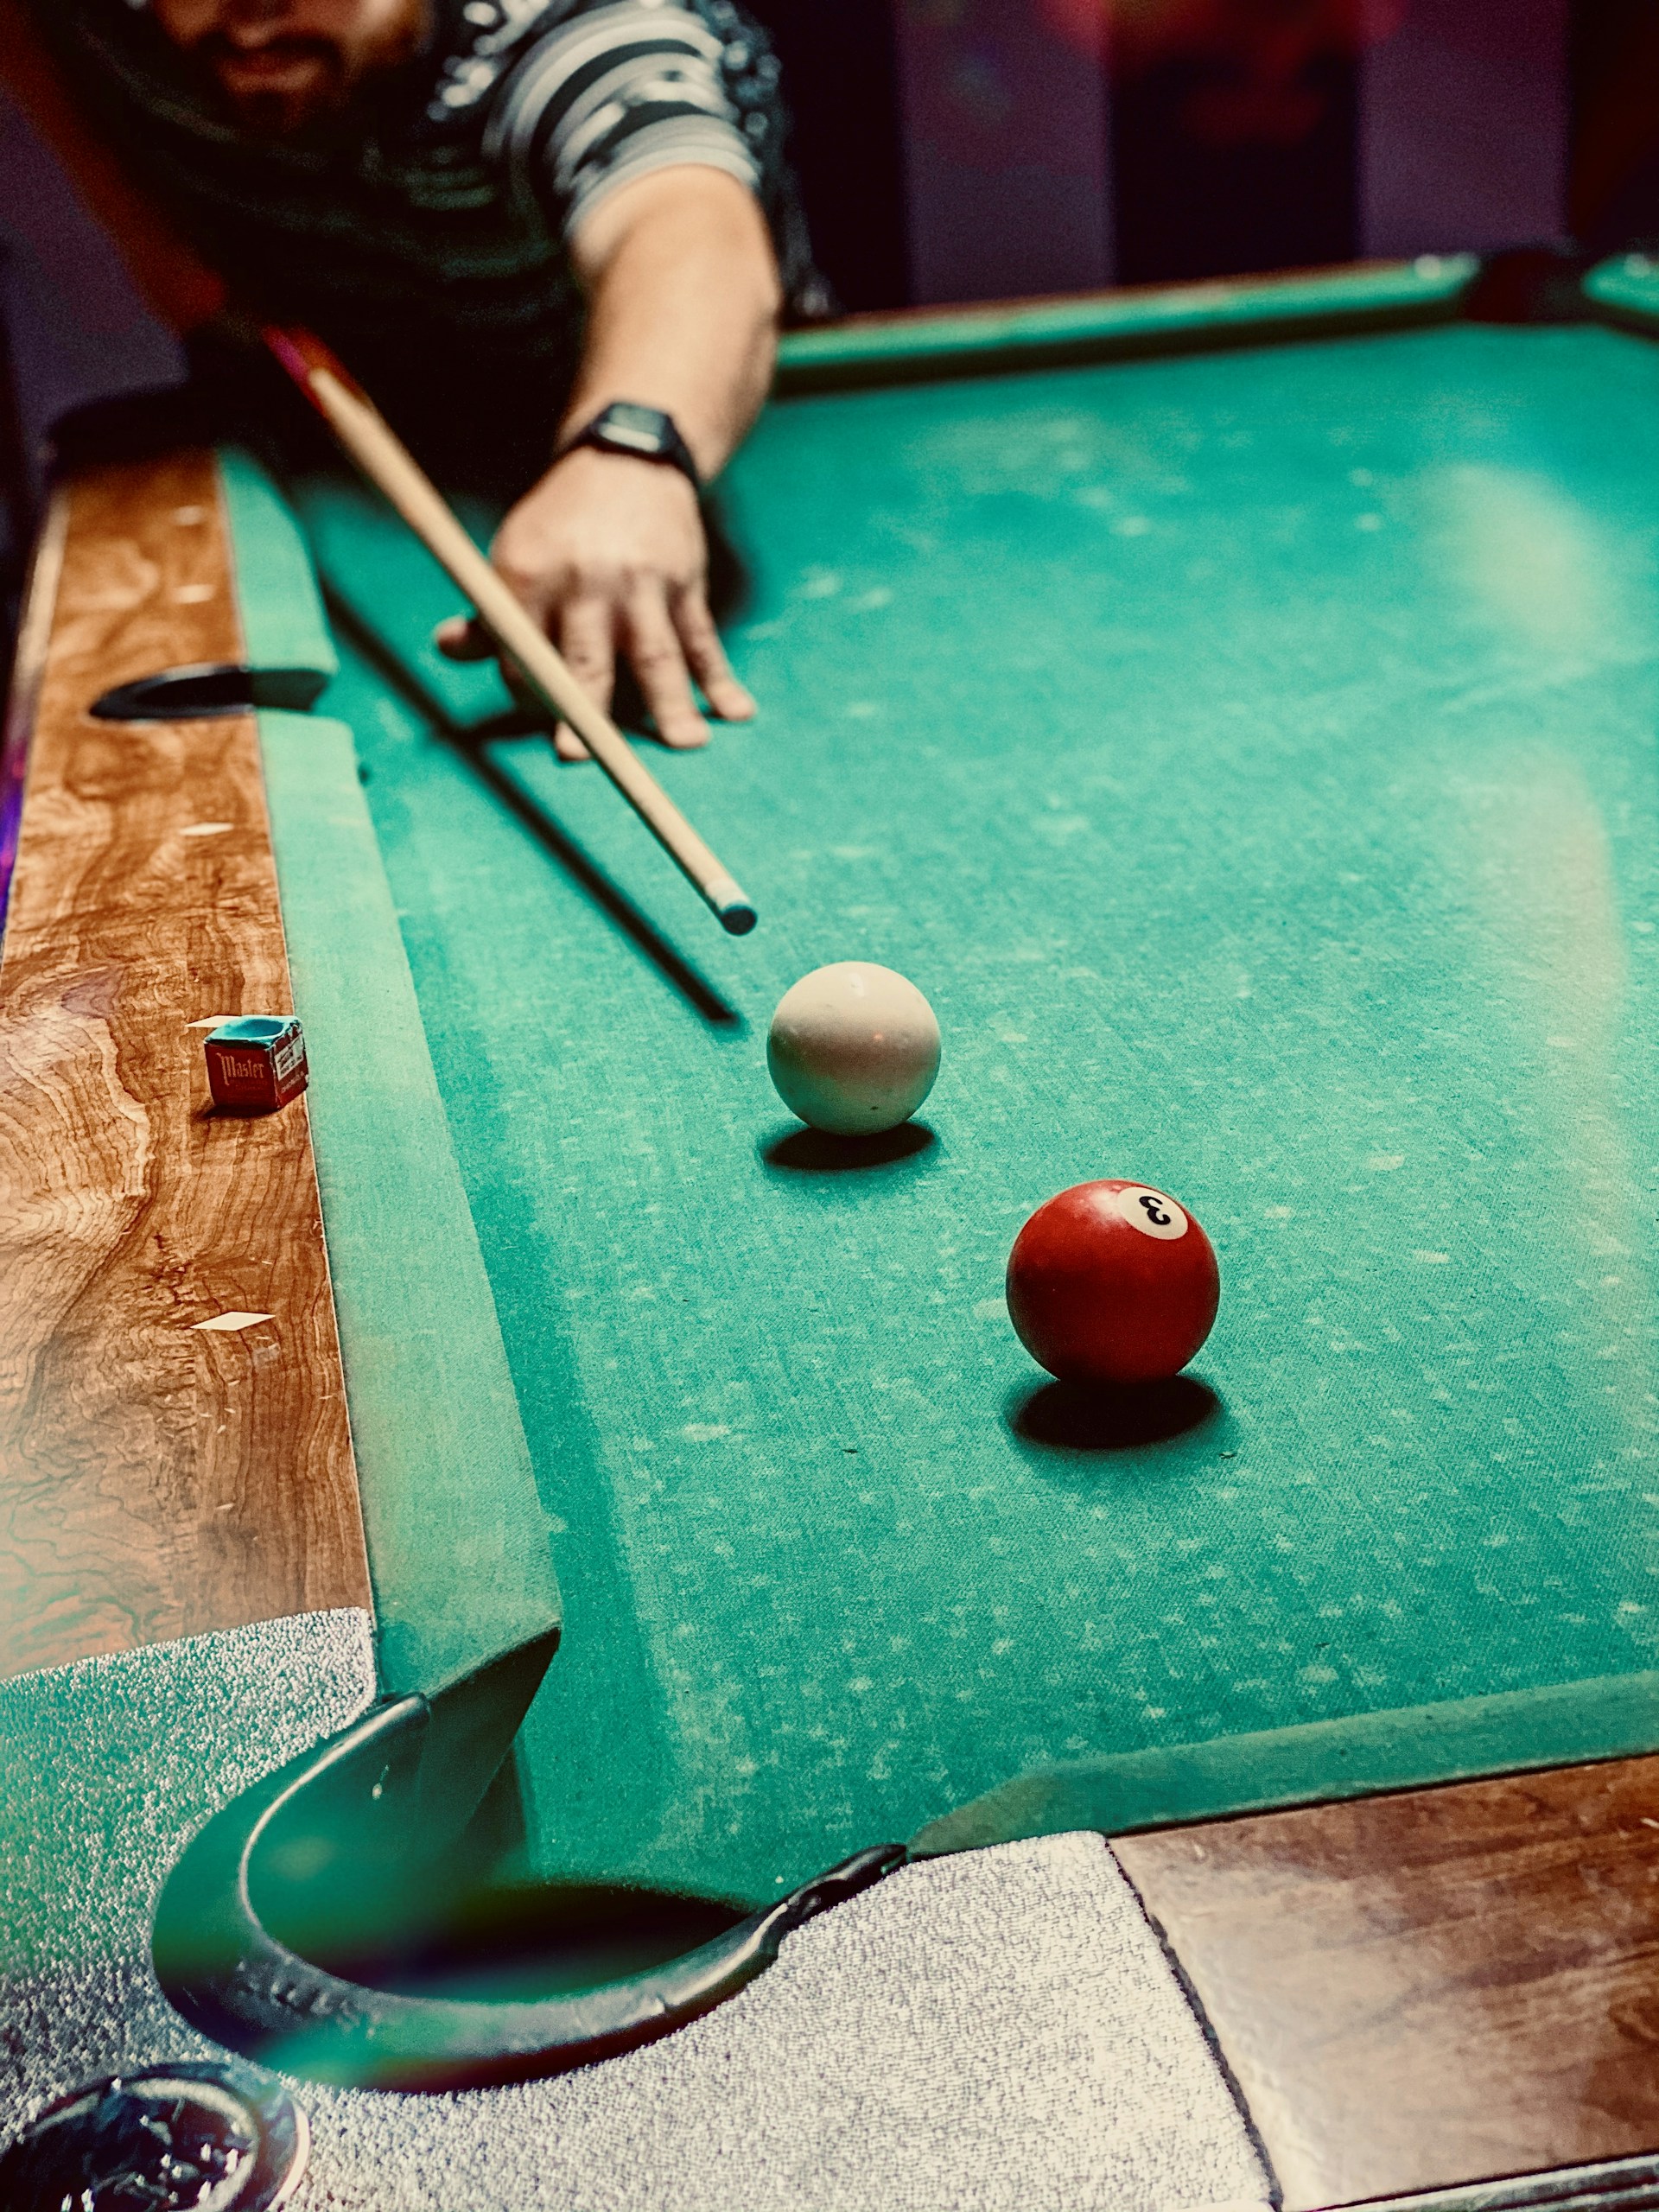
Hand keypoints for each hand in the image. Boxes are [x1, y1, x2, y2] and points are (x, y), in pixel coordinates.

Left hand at [434, 446, 754, 760]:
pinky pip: (702, 637)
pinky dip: (720, 677)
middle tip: (580, 756)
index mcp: (529, 573)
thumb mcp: (516, 556)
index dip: (531, 695)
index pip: (522, 652)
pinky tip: (738, 710)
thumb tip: (447, 648)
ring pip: (656, 652)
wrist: (626, 459)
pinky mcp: (684, 581)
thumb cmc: (562, 526)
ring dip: (673, 702)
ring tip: (688, 744)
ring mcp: (641, 583)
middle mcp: (585, 580)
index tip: (548, 723)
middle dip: (582, 709)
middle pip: (584, 658)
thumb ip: (488, 612)